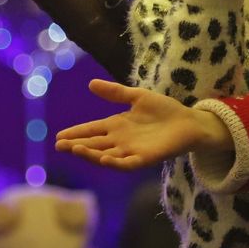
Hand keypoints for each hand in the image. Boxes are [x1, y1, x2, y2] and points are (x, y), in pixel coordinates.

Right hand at [54, 79, 231, 169]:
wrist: (189, 121)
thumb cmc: (164, 110)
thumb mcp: (137, 97)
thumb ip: (116, 92)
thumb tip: (91, 83)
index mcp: (117, 126)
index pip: (91, 130)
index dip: (76, 133)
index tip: (58, 136)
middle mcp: (120, 141)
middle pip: (94, 145)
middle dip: (76, 145)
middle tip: (60, 145)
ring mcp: (131, 151)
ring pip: (105, 156)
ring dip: (91, 154)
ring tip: (76, 149)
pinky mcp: (145, 158)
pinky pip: (127, 164)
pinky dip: (115, 163)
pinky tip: (104, 159)